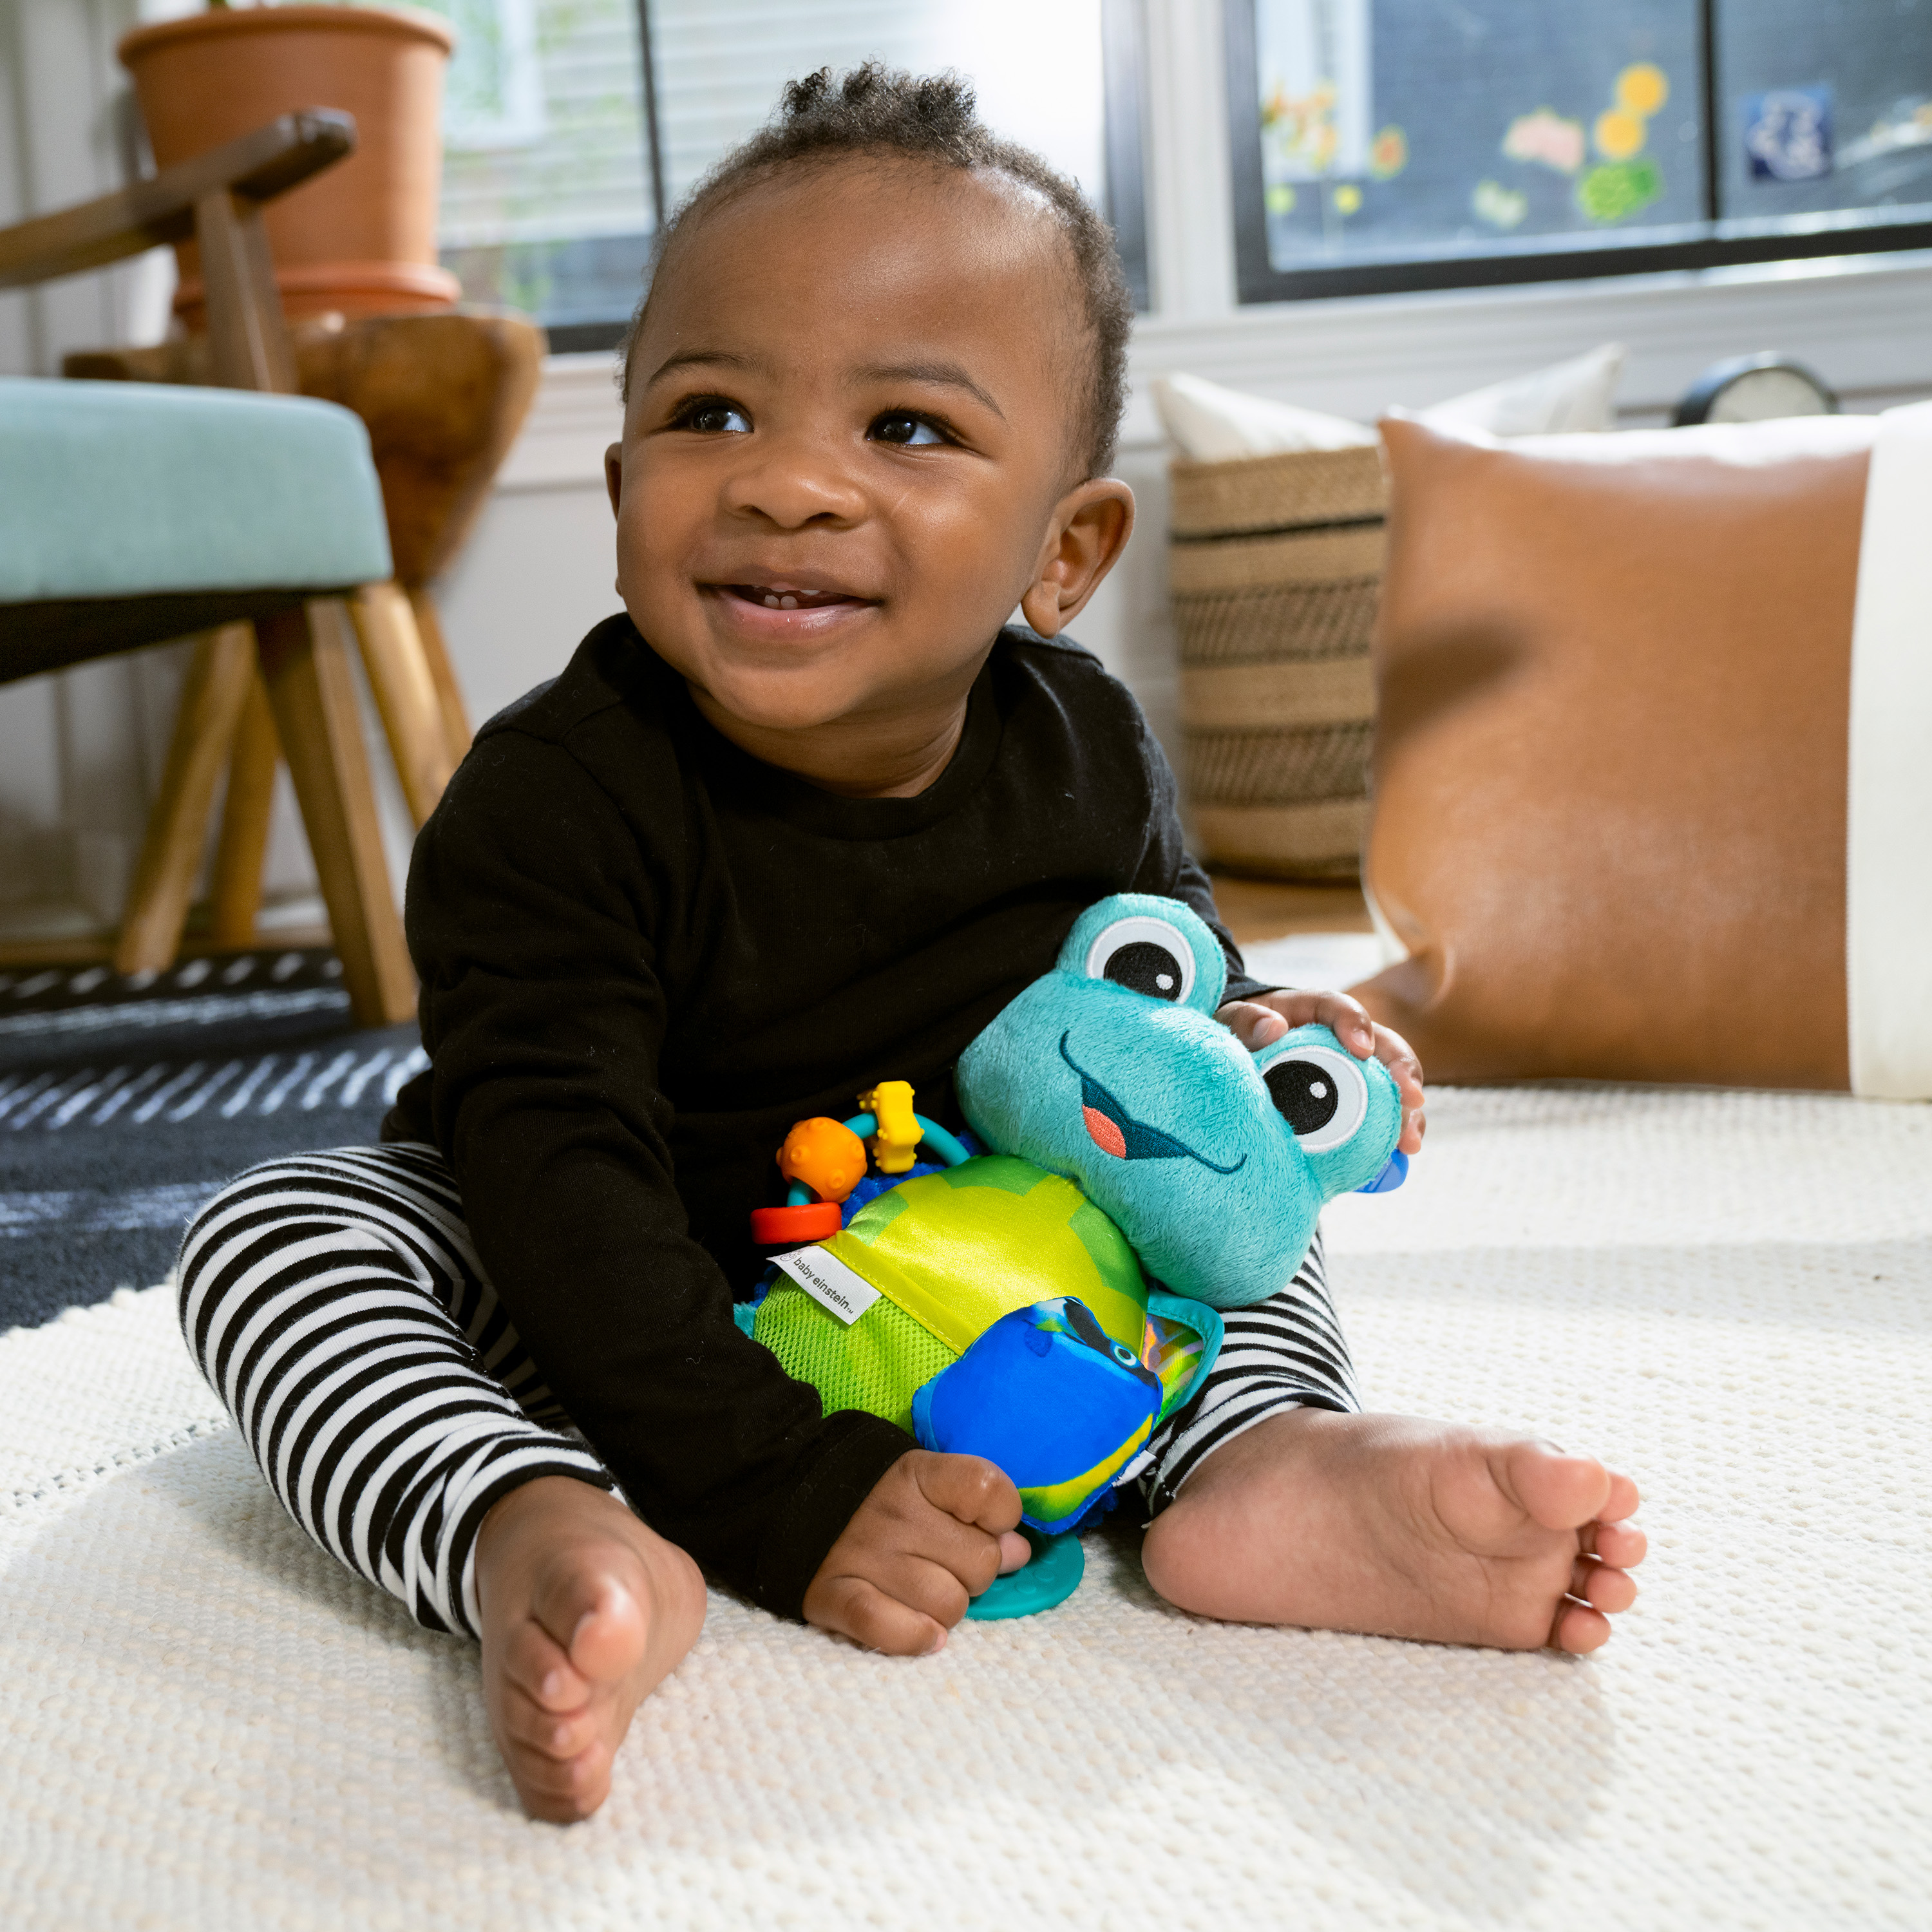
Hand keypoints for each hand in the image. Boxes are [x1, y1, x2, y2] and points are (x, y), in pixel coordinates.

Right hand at [802, 1451, 1026, 1654]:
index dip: (1001, 1517)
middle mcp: (894, 1513)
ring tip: (928, 1595)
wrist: (791, 1504)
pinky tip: (925, 1633)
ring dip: (948, 1608)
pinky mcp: (832, 1597)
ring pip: (949, 1604)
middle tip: (949, 1565)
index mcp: (920, 1475)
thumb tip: (1018, 1552)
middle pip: (980, 1562)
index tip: (983, 1524)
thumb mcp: (929, 1484)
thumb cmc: (880, 1501)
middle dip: (975, 1571)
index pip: (990, 1492)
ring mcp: (863, 1556)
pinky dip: (915, 1636)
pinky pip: (890, 1629)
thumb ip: (977, 1508)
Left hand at [1216, 988, 1424, 1154]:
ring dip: (1407, 1109)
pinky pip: (1381, 1110)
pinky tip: (1402, 1152)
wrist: (1241, 1052)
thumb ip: (1245, 1021)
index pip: (1340, 1008)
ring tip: (1410, 1140)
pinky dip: (1394, 1128)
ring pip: (1392, 1081)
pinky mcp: (1353, 1097)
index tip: (1362, 1049)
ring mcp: (1352, 1068)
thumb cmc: (1240, 1032)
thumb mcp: (1231, 1021)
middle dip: (1403, 1071)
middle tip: (1411, 1098)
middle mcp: (1342, 1037)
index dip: (1356, 1025)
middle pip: (1384, 1046)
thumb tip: (1273, 1028)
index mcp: (1313, 1010)